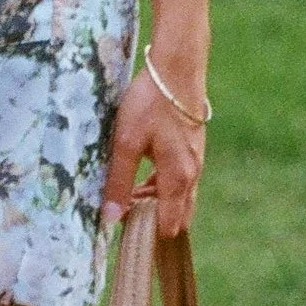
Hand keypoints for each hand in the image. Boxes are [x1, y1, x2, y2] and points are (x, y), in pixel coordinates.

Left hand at [103, 64, 206, 236]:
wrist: (177, 69)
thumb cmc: (151, 104)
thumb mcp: (126, 143)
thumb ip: (119, 182)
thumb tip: (109, 218)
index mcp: (178, 179)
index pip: (170, 225)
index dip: (150, 235)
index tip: (126, 236)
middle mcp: (192, 174)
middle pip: (178, 214)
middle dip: (153, 221)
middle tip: (124, 218)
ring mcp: (195, 161)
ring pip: (178, 196)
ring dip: (155, 202)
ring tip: (126, 196)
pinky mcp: (192, 148)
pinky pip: (179, 179)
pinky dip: (161, 185)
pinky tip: (141, 174)